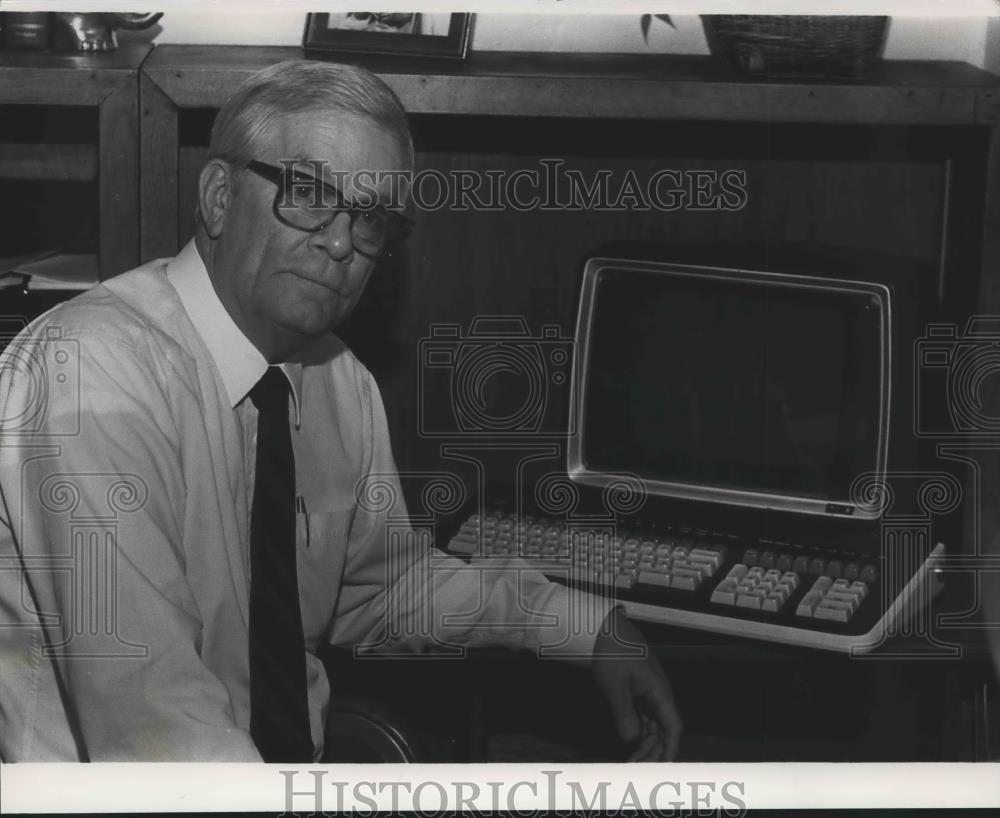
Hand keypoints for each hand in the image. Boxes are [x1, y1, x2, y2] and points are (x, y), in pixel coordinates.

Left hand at [591, 607, 681, 760]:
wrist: (602, 628)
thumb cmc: (611, 651)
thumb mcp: (614, 686)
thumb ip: (624, 715)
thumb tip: (632, 739)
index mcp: (660, 691)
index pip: (673, 727)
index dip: (670, 750)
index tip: (663, 768)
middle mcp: (658, 693)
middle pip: (664, 730)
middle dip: (655, 751)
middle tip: (638, 769)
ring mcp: (648, 691)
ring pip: (653, 725)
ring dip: (646, 743)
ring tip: (632, 761)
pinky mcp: (637, 690)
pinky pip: (643, 716)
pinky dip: (639, 731)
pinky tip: (630, 742)